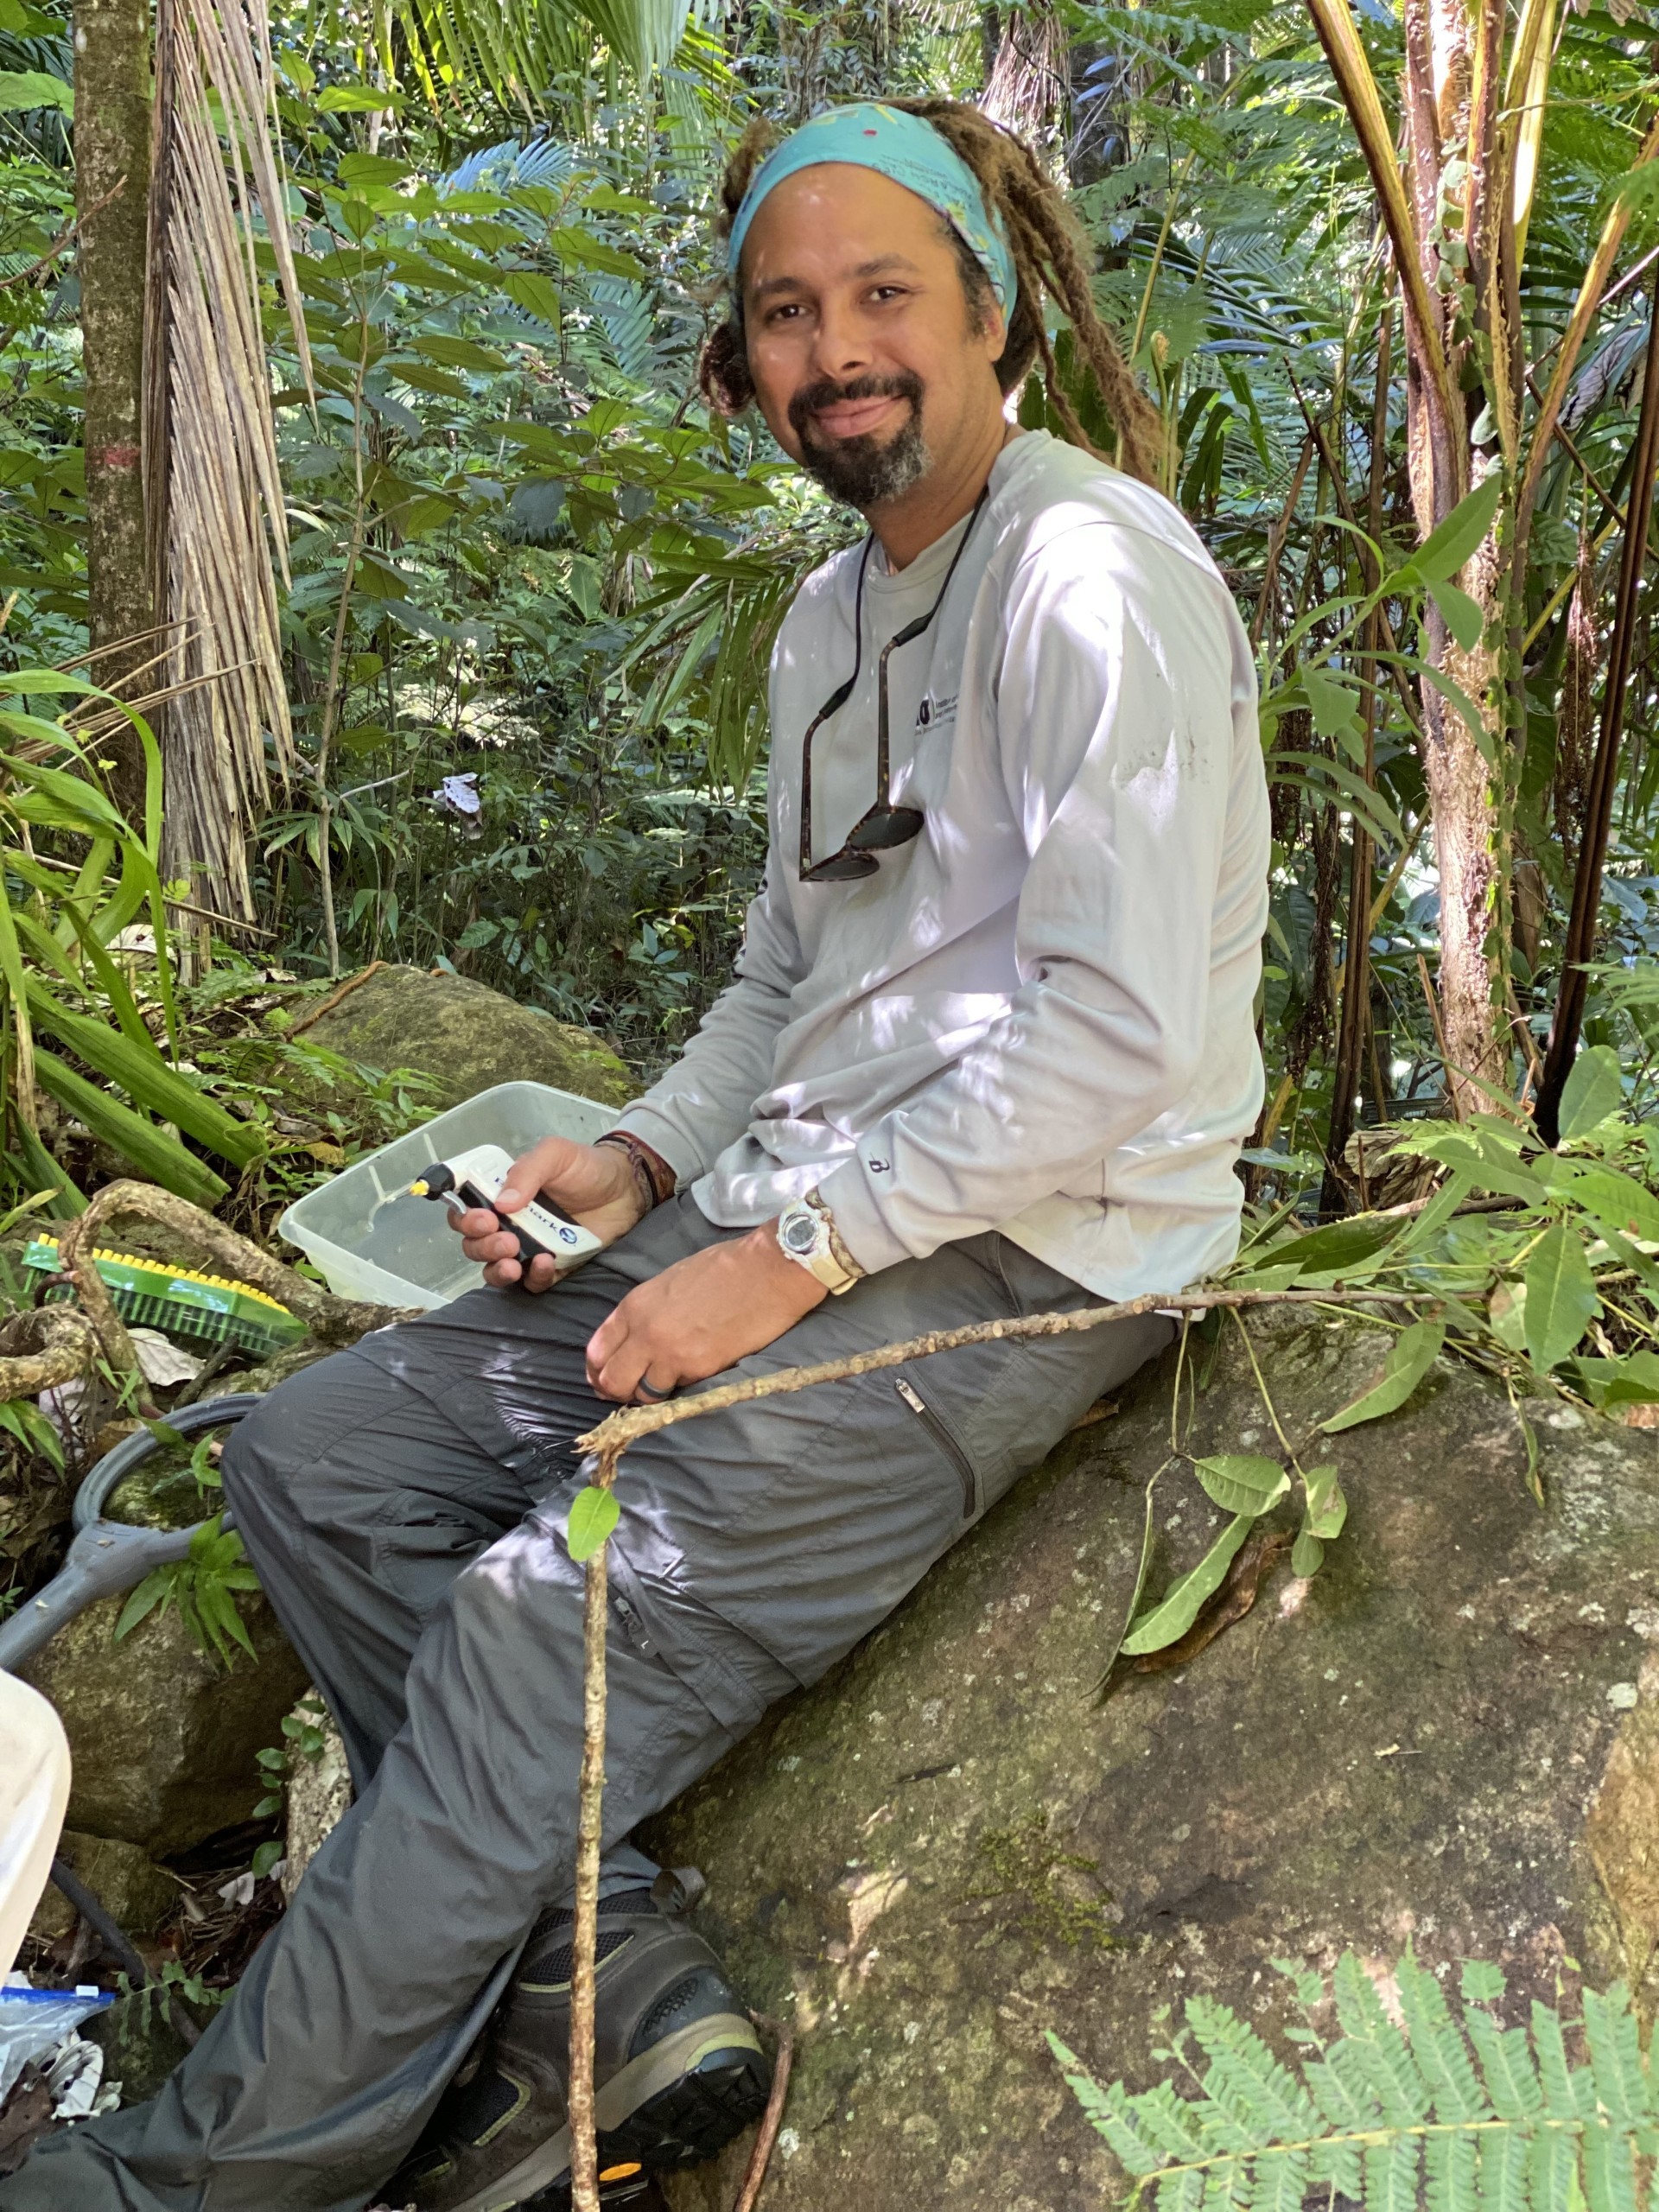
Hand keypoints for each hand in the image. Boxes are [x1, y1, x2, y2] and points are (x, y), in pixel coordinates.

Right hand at [452, 1136, 646, 1291]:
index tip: (484, 1219)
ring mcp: (529, 1247)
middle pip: (474, 1245)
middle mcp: (509, 1224)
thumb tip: (502, 1203)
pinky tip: (546, 1264)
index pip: (465, 1212)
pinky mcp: (553, 1267)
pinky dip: (533, 1278)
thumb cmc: (587, 1167)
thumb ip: (527, 1171)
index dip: (465, 1220)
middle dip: (482, 1246)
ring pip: (495, 1269)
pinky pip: (532, 1282)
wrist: (627, 1188)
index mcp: (501, 1195)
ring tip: (514, 1261)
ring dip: (498, 1269)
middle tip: (506, 1239)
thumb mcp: (555, 1154)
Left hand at [585, 1223, 827, 1400]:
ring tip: (664, 1387)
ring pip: (642, 1395)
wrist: (766, 1270)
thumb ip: (645, 1312)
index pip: (596, 1351)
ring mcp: (670, 1353)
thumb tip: (634, 1339)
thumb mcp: (669, 1282)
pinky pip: (676, 1393)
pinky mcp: (698, 1369)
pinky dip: (679, 1391)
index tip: (607, 1378)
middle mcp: (645, 1332)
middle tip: (631, 1393)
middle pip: (611, 1380)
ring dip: (650, 1396)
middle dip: (617, 1391)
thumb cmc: (724, 1269)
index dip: (599, 1371)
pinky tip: (691, 1379)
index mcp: (635, 1306)